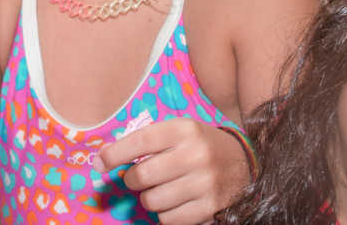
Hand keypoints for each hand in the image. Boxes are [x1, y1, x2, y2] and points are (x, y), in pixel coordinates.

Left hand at [93, 118, 250, 224]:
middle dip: (132, 179)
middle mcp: (196, 156)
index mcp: (185, 130)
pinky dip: (165, 214)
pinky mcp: (211, 209)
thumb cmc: (201, 146)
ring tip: (162, 189)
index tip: (99, 163)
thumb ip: (147, 142)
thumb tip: (104, 158)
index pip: (140, 142)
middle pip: (143, 175)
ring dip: (150, 198)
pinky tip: (176, 202)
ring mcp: (205, 184)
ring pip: (153, 201)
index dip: (114, 154)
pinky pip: (168, 220)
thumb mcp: (180, 132)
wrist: (246, 165)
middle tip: (138, 177)